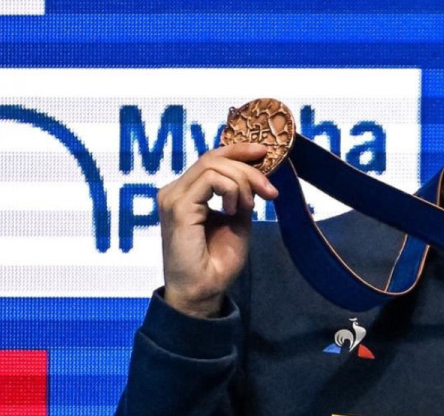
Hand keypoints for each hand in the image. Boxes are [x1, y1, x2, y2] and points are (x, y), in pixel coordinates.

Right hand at [157, 143, 277, 317]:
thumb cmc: (216, 262)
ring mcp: (173, 197)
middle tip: (270, 190)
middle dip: (247, 168)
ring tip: (249, 206)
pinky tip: (234, 210)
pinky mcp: (178, 206)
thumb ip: (240, 195)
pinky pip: (211, 179)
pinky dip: (231, 190)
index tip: (264, 152)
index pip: (210, 158)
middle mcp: (175, 191)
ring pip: (213, 164)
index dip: (237, 150)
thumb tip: (255, 175)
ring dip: (242, 181)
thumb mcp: (236, 221)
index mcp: (186, 193)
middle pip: (213, 157)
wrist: (203, 292)